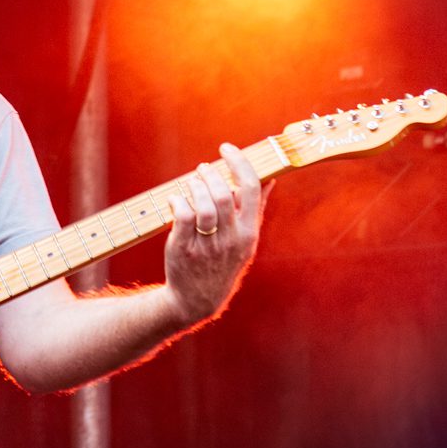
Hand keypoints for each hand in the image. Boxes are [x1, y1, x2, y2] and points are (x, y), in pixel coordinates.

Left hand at [161, 144, 262, 325]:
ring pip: (202, 204)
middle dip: (210, 174)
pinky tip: (176, 199)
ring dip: (195, 185)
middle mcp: (230, 239)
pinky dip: (177, 200)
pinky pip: (182, 215)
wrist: (197, 299)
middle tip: (203, 168)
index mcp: (249, 233)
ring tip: (192, 182)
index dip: (238, 162)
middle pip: (223, 194)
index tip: (226, 148)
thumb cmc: (223, 264)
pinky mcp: (184, 248)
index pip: (250, 188)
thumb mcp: (246, 242)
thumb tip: (270, 179)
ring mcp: (207, 245)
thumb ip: (256, 210)